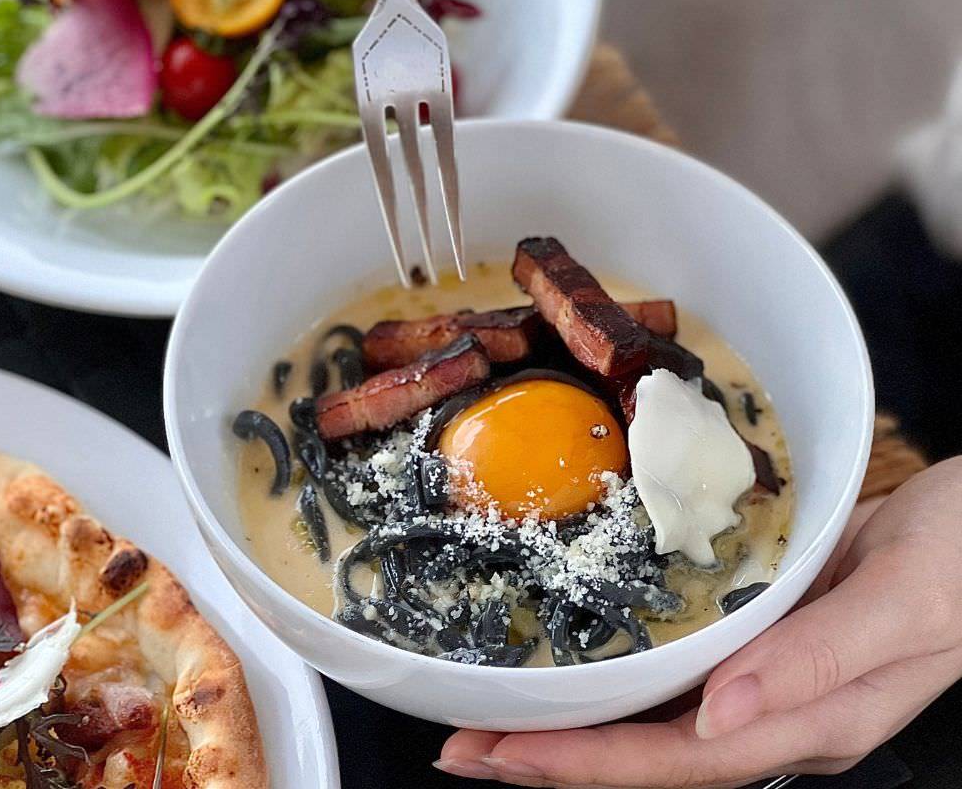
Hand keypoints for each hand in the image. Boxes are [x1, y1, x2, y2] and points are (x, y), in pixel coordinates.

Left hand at [437, 457, 961, 786]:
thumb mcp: (904, 605)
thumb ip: (817, 664)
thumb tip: (715, 717)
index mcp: (809, 720)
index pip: (676, 760)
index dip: (587, 765)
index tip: (504, 756)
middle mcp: (777, 709)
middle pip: (649, 748)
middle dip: (556, 754)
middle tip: (465, 744)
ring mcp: (769, 673)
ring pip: (655, 711)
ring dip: (576, 718)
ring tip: (498, 715)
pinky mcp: (764, 630)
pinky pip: (677, 663)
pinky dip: (620, 671)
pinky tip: (583, 658)